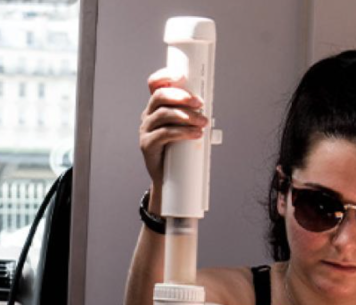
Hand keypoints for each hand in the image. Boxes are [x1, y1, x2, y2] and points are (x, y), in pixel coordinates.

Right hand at [139, 67, 207, 186]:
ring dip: (187, 116)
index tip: (182, 75)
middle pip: (159, 96)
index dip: (165, 76)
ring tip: (202, 122)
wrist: (170, 177)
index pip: (155, 85)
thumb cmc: (180, 149)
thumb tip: (209, 103)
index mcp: (157, 106)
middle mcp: (148, 115)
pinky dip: (182, 132)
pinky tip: (195, 134)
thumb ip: (192, 113)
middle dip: (181, 96)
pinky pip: (164, 134)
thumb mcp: (187, 126)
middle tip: (199, 103)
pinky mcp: (147, 145)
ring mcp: (146, 130)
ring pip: (164, 114)